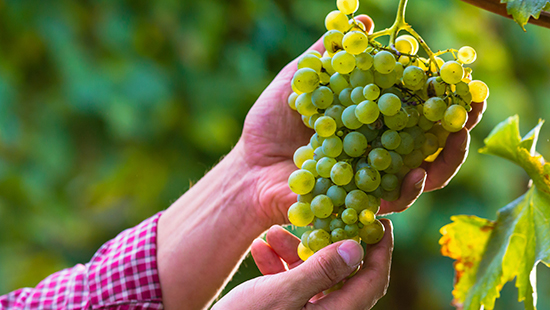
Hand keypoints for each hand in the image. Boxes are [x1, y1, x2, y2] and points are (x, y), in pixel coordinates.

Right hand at [213, 220, 393, 309]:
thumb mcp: (283, 293)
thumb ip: (321, 270)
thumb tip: (357, 247)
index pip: (372, 280)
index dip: (381, 250)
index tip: (378, 220)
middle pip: (340, 273)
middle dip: (324, 242)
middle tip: (320, 216)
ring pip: (312, 276)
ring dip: (295, 252)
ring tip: (272, 232)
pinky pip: (292, 285)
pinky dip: (278, 266)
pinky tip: (259, 248)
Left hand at [235, 15, 486, 226]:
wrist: (248, 166)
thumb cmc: (272, 122)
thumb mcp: (299, 81)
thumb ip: (329, 55)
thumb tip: (362, 21)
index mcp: (371, 118)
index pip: (417, 105)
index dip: (443, 93)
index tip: (464, 79)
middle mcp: (380, 149)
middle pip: (432, 141)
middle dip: (458, 126)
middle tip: (473, 109)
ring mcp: (374, 179)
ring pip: (425, 174)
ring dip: (447, 157)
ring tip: (455, 138)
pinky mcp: (362, 204)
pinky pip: (394, 201)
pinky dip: (410, 188)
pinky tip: (417, 174)